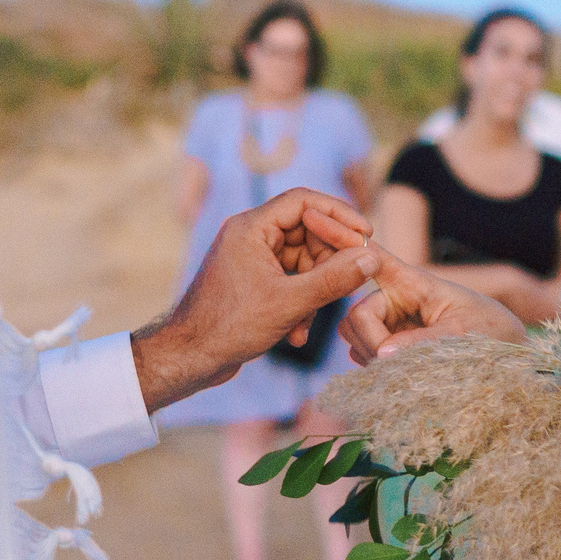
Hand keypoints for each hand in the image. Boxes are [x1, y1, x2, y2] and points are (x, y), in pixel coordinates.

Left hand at [132, 190, 376, 410]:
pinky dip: (299, 303)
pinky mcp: (251, 281)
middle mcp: (248, 235)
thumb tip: (371, 258)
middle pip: (306, 232)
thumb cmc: (229, 326)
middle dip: (329, 261)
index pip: (304, 201)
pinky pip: (287, 280)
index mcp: (251, 227)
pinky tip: (296, 333)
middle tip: (351, 282)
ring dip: (314, 290)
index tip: (366, 233)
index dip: (339, 214)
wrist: (189, 358)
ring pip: (300, 261)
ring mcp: (249, 258)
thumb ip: (334, 279)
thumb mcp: (290, 302)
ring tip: (310, 321)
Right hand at [340, 248, 526, 364]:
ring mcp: (390, 322)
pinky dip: (371, 365)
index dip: (344, 241)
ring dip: (370, 356)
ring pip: (354, 335)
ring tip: (402, 368)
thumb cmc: (490, 331)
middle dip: (370, 340)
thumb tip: (382, 355)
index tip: (315, 218)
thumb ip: (424, 343)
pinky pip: (362, 353)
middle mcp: (395, 299)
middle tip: (394, 362)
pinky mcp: (389, 344)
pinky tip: (392, 372)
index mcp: (413, 282)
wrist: (504, 353)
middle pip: (357, 314)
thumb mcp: (464, 334)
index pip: (374, 256)